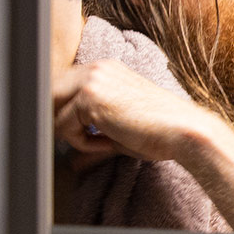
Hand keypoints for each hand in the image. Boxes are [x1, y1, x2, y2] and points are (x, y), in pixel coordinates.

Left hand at [53, 59, 220, 162]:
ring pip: (53, 110)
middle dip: (56, 120)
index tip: (73, 134)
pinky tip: (109, 142)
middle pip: (50, 92)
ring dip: (71, 134)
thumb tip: (71, 165)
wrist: (183, 132)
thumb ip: (92, 139)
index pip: (63, 86)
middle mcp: (97, 68)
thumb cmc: (160, 132)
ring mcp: (92, 80)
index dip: (62, 112)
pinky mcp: (89, 98)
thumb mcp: (120, 131)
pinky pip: (64, 127)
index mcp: (106, 69)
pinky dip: (82, 143)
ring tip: (103, 143)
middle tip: (77, 142)